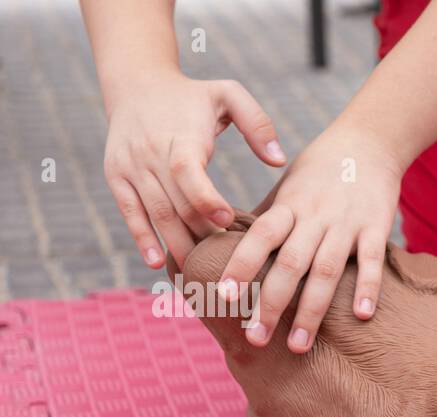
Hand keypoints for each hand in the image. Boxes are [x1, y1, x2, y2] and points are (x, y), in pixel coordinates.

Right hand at [103, 72, 284, 268]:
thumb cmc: (193, 95)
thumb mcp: (228, 94)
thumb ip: (257, 124)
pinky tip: (157, 263)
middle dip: (200, 233)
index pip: (187, 171)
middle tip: (227, 260)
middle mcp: (150, 152)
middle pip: (174, 201)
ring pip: (154, 212)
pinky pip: (129, 212)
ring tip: (199, 271)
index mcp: (180, 135)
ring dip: (176, 243)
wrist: (136, 83)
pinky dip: (142, 238)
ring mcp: (130, 166)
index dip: (206, 198)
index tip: (228, 220)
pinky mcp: (116, 176)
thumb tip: (278, 160)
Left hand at [220, 121, 401, 352]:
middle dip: (270, 304)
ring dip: (311, 311)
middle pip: (289, 264)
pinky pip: (372, 261)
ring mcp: (347, 224)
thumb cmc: (320, 171)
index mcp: (288, 207)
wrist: (368, 141)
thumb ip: (269, 220)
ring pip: (326, 271)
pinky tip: (361, 316)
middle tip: (255, 339)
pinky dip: (368, 288)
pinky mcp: (376, 228)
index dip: (240, 266)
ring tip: (299, 346)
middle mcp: (314, 217)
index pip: (258, 238)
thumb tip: (231, 251)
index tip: (223, 297)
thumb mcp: (288, 188)